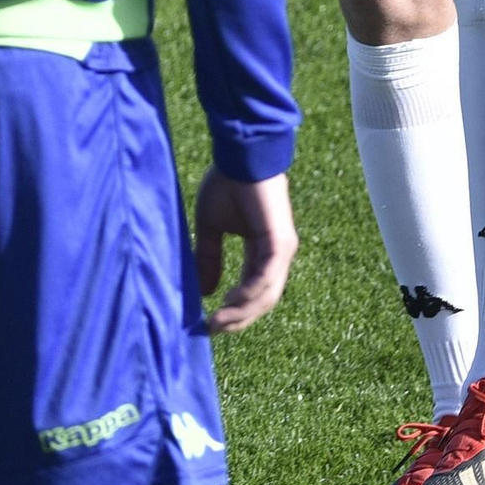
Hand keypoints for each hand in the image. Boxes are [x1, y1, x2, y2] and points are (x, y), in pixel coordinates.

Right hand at [193, 167, 297, 333]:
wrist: (239, 155)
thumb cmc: (227, 182)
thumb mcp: (210, 227)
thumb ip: (208, 258)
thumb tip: (203, 292)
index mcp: (263, 249)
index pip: (252, 289)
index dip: (233, 308)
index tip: (209, 322)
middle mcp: (276, 253)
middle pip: (261, 299)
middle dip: (237, 319)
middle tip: (212, 329)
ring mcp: (281, 249)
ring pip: (265, 294)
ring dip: (240, 313)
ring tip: (217, 323)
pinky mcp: (279, 243)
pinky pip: (265, 278)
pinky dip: (247, 295)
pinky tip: (228, 305)